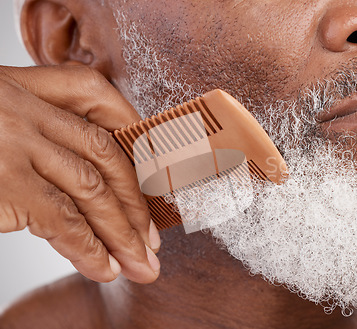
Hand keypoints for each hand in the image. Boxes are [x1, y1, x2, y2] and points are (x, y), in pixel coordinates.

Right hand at [0, 65, 160, 283]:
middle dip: (135, 202)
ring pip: (92, 189)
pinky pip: (61, 220)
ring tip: (143, 265)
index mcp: (24, 84)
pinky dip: (88, 249)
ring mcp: (15, 145)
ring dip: (123, 233)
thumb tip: (86, 179)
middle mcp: (26, 109)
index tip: (156, 174)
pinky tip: (106, 268)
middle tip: (155, 240)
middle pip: (105, 154)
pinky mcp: (4, 183)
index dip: (136, 135)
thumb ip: (37, 130)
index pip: (99, 98)